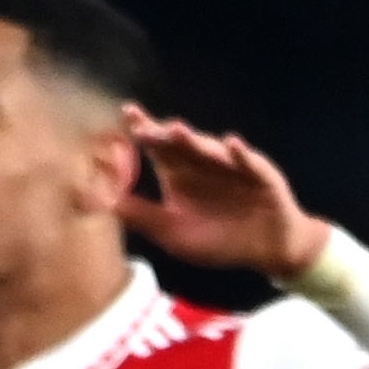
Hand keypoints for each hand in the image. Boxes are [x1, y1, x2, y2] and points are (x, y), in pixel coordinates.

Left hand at [116, 106, 333, 280]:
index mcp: (180, 173)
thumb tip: (100, 201)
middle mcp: (204, 163)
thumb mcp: (174, 233)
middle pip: (181, 145)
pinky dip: (241, 154)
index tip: (124, 119)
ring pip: (210, 150)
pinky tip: (232, 145)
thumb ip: (141, 216)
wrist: (267, 250)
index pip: (157, 147)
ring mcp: (232, 166)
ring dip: (194, 140)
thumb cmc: (219, 240)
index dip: (142, 132)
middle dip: (162, 136)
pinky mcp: (260, 176)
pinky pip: (250, 163)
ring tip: (176, 130)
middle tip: (142, 127)